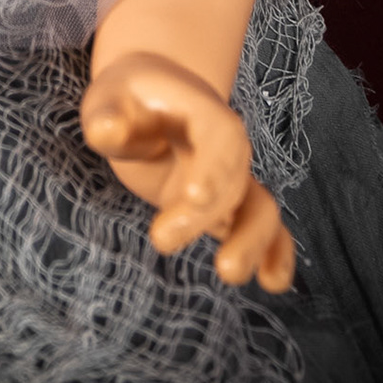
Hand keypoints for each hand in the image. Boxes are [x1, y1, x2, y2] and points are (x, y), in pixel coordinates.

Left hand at [81, 50, 294, 287]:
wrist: (151, 100)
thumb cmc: (126, 101)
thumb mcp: (107, 100)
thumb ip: (107, 118)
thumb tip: (106, 131)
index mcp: (203, 112)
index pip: (220, 137)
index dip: (214, 167)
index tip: (195, 197)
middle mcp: (228, 145)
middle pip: (231, 181)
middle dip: (203, 216)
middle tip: (160, 240)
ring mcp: (231, 176)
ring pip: (260, 207)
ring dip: (252, 241)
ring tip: (229, 273)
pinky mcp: (228, 204)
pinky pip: (263, 226)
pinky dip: (276, 252)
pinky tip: (273, 282)